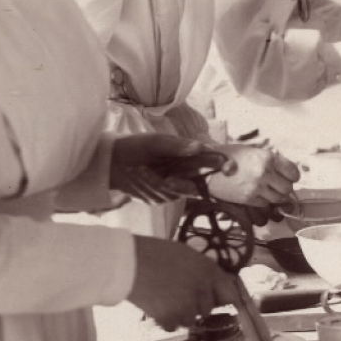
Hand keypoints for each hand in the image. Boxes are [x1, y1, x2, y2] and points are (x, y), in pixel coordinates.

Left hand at [110, 134, 225, 204]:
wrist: (111, 163)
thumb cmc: (137, 147)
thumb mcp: (156, 142)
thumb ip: (178, 146)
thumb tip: (200, 147)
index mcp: (189, 155)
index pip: (212, 160)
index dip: (223, 165)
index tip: (229, 168)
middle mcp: (186, 171)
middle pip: (203, 180)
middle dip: (195, 180)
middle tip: (173, 178)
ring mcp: (175, 187)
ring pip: (184, 189)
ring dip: (167, 183)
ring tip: (142, 171)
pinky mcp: (163, 197)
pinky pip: (166, 195)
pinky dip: (154, 187)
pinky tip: (141, 177)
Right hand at [126, 236, 239, 329]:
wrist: (128, 263)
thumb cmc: (156, 253)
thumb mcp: (188, 255)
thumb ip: (205, 272)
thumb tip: (218, 288)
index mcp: (209, 271)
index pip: (230, 293)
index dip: (226, 299)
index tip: (225, 304)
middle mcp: (203, 290)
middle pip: (208, 308)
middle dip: (197, 304)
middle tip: (179, 294)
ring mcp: (187, 306)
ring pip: (191, 319)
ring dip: (181, 314)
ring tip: (165, 298)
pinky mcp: (170, 319)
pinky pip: (174, 326)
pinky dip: (167, 320)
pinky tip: (157, 306)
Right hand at [205, 143, 299, 212]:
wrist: (207, 167)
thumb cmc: (230, 156)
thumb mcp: (253, 151)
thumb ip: (271, 161)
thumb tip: (285, 172)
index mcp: (268, 157)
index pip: (293, 172)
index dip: (292, 176)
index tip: (289, 177)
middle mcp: (264, 172)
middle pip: (287, 188)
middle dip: (284, 188)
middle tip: (277, 185)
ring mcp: (256, 187)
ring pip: (278, 198)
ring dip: (275, 196)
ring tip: (267, 190)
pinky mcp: (248, 198)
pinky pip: (265, 204)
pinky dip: (263, 201)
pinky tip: (255, 193)